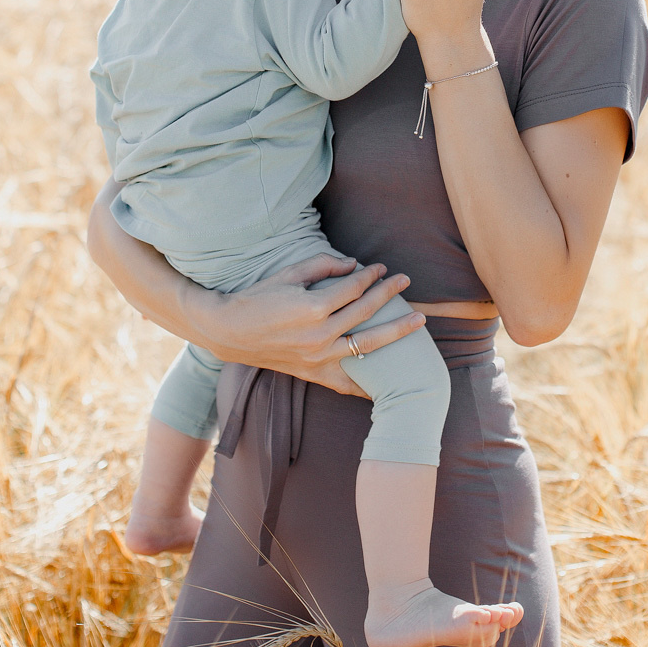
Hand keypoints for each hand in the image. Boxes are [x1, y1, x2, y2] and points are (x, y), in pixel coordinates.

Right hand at [180, 252, 424, 396]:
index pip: (353, 288)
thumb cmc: (258, 298)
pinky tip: (388, 381)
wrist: (230, 333)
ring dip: (395, 332)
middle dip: (388, 294)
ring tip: (417, 321)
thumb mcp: (289, 274)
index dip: (370, 275)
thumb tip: (354, 264)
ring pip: (366, 345)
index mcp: (312, 307)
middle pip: (365, 311)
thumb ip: (323, 265)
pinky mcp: (312, 373)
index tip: (381, 267)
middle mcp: (319, 334)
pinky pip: (347, 381)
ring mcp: (317, 357)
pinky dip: (368, 382)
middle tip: (406, 280)